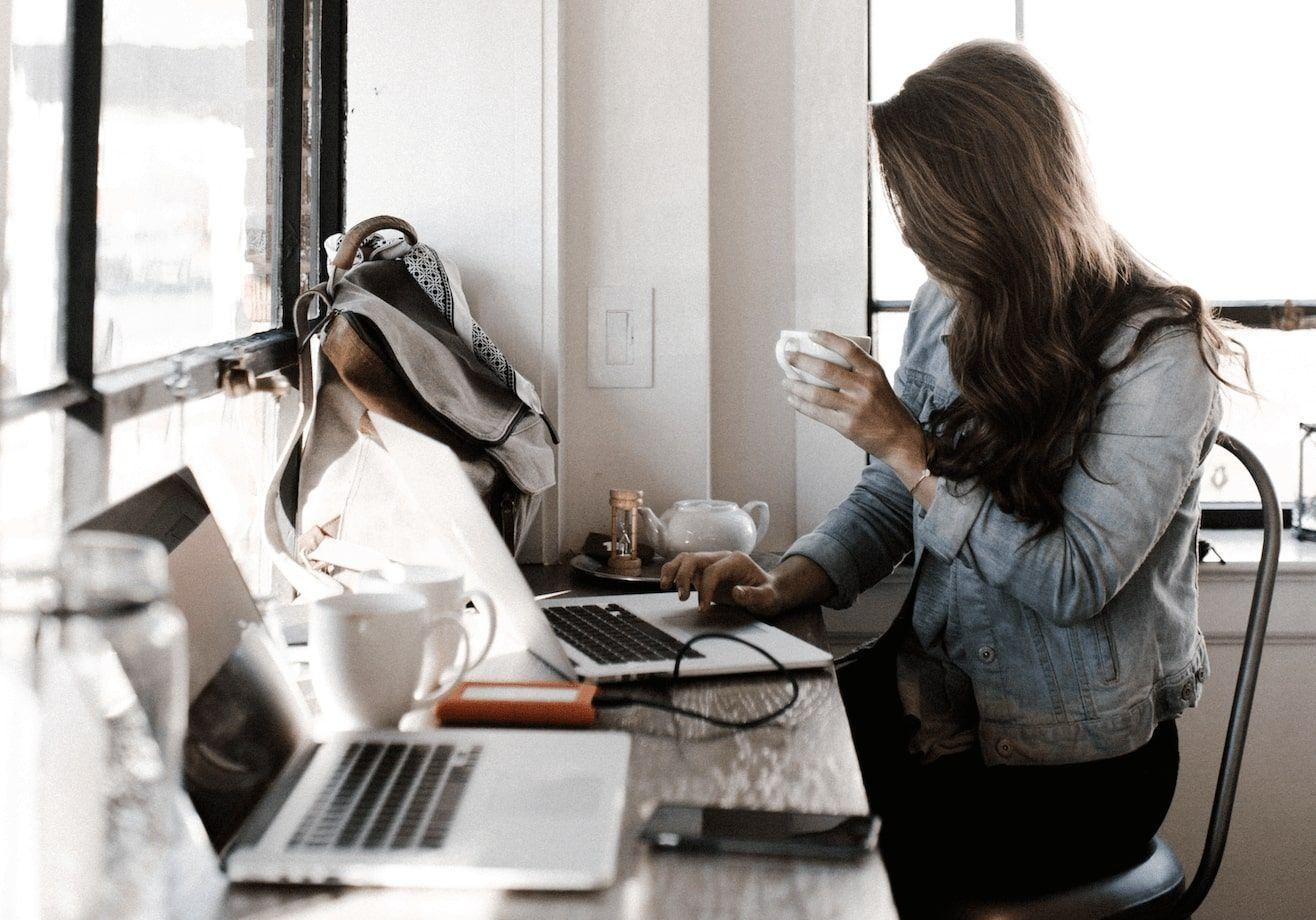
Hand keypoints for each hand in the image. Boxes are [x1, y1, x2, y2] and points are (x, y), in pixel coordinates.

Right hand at [659, 551, 785, 615]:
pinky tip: (667, 585)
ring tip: (664, 586)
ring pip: (686, 558)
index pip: (713, 570)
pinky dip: (673, 573)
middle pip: (694, 558)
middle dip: (684, 576)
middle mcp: (721, 557)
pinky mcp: (704, 571)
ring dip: (673, 571)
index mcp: (736, 561)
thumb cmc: (769, 594)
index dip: (705, 588)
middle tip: (682, 597)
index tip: (702, 608)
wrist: (769, 590)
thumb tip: (737, 592)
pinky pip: (684, 566)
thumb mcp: (768, 598)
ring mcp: (711, 562)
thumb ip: (755, 595)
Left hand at [783, 330, 924, 469]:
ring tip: (785, 381)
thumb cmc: (884, 406)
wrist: (900, 438)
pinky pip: (817, 413)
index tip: (810, 333)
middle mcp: (864, 387)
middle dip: (801, 361)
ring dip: (796, 386)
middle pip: (825, 369)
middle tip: (788, 356)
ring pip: (816, 393)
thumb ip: (857, 370)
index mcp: (873, 371)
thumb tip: (823, 358)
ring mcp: (855, 407)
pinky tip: (792, 399)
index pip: (848, 348)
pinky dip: (801, 405)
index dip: (827, 338)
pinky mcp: (846, 426)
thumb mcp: (878, 382)